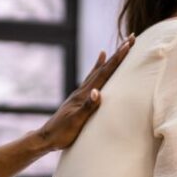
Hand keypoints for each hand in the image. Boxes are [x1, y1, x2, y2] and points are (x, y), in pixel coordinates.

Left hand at [35, 36, 134, 151]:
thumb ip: (87, 107)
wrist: (46, 138)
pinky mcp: (78, 99)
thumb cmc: (62, 133)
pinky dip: (96, 69)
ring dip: (109, 60)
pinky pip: (91, 79)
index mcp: (84, 94)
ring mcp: (80, 94)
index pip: (104, 73)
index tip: (128, 45)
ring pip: (98, 72)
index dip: (117, 59)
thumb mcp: (76, 122)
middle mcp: (83, 90)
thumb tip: (98, 92)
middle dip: (118, 54)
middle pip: (103, 68)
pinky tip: (98, 64)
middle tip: (130, 39)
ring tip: (117, 48)